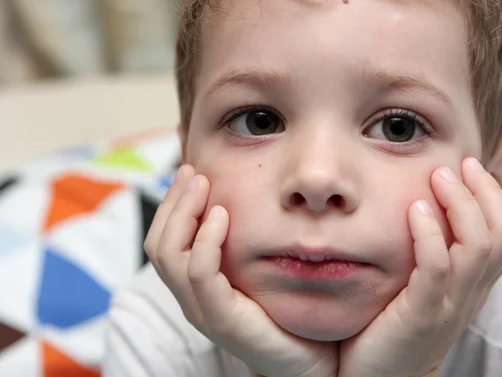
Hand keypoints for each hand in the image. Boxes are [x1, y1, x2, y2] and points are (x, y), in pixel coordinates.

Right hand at [144, 165, 338, 376]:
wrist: (312, 362)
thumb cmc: (290, 314)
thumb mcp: (262, 270)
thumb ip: (249, 243)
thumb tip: (250, 202)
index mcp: (198, 287)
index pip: (164, 240)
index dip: (172, 205)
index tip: (190, 172)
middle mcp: (192, 298)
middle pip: (159, 244)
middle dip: (173, 202)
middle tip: (193, 172)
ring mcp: (203, 310)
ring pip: (169, 255)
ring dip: (184, 213)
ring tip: (203, 184)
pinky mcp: (222, 319)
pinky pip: (200, 274)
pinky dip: (205, 241)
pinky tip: (223, 215)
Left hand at [338, 157, 501, 376]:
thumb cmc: (391, 325)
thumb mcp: (421, 287)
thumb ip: (431, 255)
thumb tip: (421, 205)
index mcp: (473, 286)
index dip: (495, 197)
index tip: (470, 165)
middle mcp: (470, 295)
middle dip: (484, 193)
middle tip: (457, 165)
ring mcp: (449, 305)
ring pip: (477, 248)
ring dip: (460, 206)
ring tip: (438, 177)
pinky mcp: (421, 315)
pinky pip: (436, 269)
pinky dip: (429, 234)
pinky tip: (413, 209)